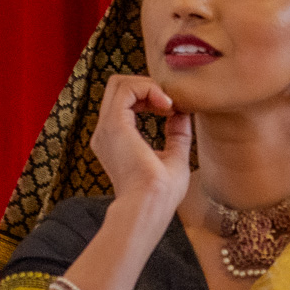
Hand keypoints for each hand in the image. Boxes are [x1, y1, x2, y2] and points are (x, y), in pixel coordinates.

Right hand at [89, 75, 192, 221]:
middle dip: (147, 86)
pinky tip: (166, 105)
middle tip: (170, 103)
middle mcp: (106, 132)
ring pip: (120, 83)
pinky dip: (149, 89)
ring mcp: (106, 127)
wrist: (148, 206)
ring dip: (149, 86)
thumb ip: (177, 133)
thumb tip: (183, 112)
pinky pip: (127, 88)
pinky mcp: (114, 123)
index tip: (173, 110)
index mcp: (115, 141)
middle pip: (119, 88)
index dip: (150, 97)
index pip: (125, 102)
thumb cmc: (160, 194)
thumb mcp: (175, 157)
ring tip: (169, 104)